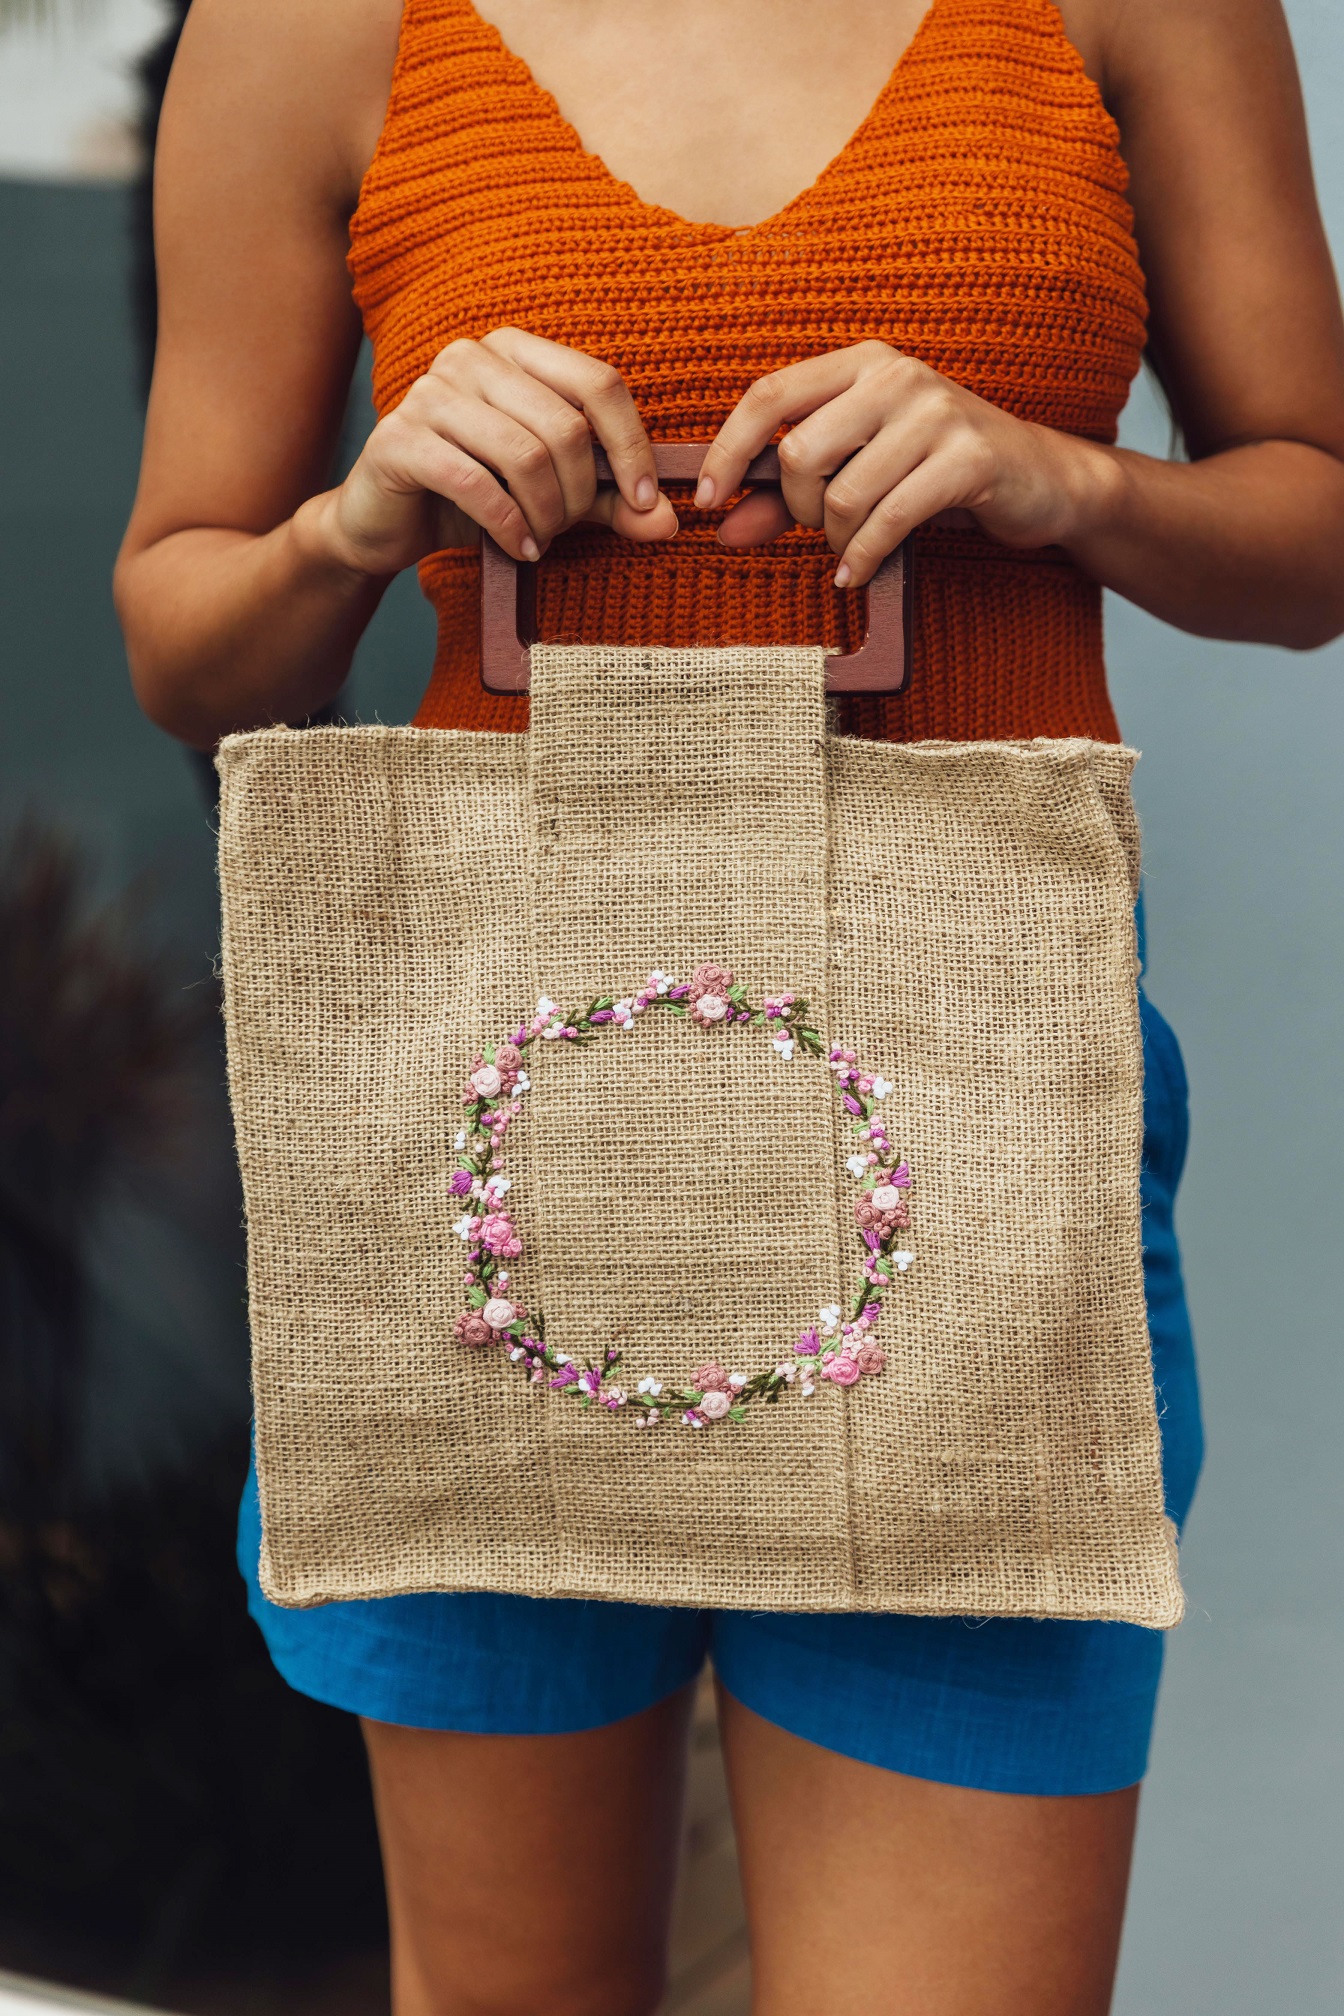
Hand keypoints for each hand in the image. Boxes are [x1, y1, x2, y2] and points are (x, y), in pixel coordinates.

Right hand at [306, 328, 677, 576]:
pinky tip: (517, 548)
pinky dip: (509, 526)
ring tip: (539, 540)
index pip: (599, 383)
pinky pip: (476, 483)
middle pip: (565, 427)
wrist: (385, 523)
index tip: (644, 502)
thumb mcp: (552, 497)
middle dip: (579, 495)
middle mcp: (471, 357)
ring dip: (545, 515)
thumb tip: (669, 522)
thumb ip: (609, 503)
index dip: (631, 447)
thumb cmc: (473, 498)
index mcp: (516, 351)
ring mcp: (430, 393)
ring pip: (525, 456)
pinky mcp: (399, 438)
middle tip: (566, 529)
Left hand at [695, 342, 1112, 584]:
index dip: (728, 451)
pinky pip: (886, 521)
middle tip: (819, 529)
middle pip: (799, 454)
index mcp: (862, 365)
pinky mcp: (968, 459)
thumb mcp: (859, 472)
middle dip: (795, 510)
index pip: (768, 394)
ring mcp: (936, 413)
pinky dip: (862, 559)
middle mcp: (896, 376)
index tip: (708, 499)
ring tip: (851, 548)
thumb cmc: (935, 472)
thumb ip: (785, 497)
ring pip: (842, 496)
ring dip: (836, 540)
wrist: (1041, 478)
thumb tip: (722, 528)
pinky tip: (858, 572)